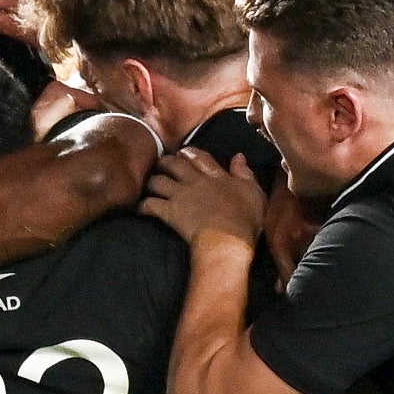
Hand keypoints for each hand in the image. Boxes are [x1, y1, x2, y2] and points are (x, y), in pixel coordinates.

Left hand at [139, 148, 266, 246]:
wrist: (227, 240)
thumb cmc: (246, 219)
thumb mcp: (254, 193)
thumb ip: (245, 174)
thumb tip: (239, 156)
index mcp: (216, 176)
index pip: (199, 157)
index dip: (189, 153)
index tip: (184, 153)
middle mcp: (194, 181)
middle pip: (174, 164)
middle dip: (166, 162)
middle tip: (163, 164)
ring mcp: (180, 196)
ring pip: (158, 181)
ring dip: (152, 181)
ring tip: (150, 183)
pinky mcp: (169, 212)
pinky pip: (150, 205)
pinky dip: (143, 206)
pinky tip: (139, 207)